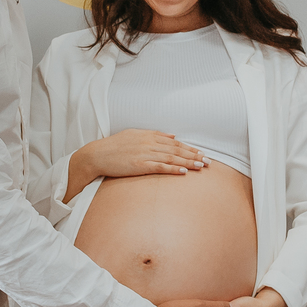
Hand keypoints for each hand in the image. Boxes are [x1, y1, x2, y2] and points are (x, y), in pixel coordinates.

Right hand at [86, 129, 206, 177]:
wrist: (97, 155)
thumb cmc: (114, 146)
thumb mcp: (135, 134)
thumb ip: (154, 134)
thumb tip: (172, 135)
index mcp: (149, 135)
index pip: (174, 142)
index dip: (189, 148)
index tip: (201, 153)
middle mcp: (149, 143)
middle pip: (176, 150)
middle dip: (194, 155)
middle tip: (208, 161)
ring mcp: (145, 154)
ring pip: (172, 158)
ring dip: (188, 162)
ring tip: (201, 166)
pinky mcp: (139, 164)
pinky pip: (160, 167)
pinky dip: (173, 169)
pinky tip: (184, 171)